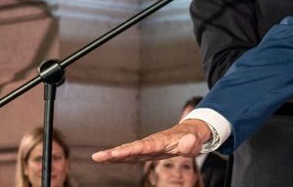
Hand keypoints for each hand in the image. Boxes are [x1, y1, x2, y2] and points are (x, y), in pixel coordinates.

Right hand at [91, 119, 212, 162]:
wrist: (191, 133)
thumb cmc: (192, 138)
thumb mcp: (195, 141)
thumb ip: (191, 143)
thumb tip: (189, 142)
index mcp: (161, 142)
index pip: (143, 147)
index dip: (129, 151)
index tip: (115, 153)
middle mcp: (151, 143)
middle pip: (130, 148)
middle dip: (114, 152)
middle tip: (98, 156)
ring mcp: (148, 147)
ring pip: (128, 151)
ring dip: (113, 155)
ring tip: (97, 158)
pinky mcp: (147, 150)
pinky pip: (131, 154)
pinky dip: (119, 157)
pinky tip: (108, 160)